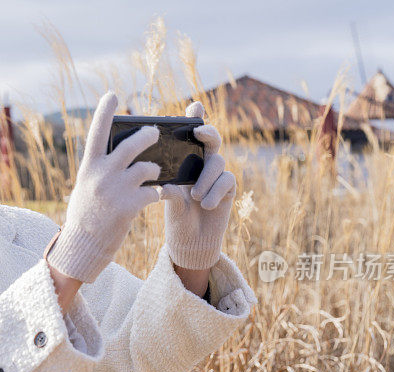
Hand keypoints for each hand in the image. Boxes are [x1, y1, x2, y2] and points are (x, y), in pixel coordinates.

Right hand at [45, 91, 161, 282]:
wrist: (81, 248)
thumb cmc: (84, 217)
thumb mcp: (84, 188)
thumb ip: (99, 170)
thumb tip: (117, 155)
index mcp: (88, 167)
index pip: (96, 132)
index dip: (105, 111)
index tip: (112, 95)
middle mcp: (101, 175)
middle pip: (132, 145)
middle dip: (148, 136)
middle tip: (155, 132)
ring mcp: (115, 190)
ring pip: (148, 168)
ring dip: (156, 169)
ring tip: (156, 173)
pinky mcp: (129, 207)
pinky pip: (154, 192)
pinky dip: (160, 193)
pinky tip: (161, 195)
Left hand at [158, 101, 235, 269]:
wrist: (191, 242)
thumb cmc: (177, 219)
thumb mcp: (169, 204)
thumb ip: (169, 192)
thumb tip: (164, 187)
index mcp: (185, 161)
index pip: (190, 135)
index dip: (195, 118)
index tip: (194, 107)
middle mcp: (203, 163)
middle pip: (211, 139)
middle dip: (207, 132)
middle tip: (199, 132)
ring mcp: (217, 175)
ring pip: (218, 161)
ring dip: (206, 178)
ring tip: (194, 197)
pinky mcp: (228, 189)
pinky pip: (227, 180)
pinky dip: (215, 191)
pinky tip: (205, 204)